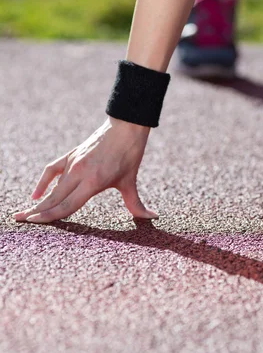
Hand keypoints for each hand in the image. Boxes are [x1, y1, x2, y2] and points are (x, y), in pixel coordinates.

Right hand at [14, 117, 157, 222]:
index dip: (50, 216)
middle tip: (21, 221)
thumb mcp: (130, 182)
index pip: (67, 204)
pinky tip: (36, 194)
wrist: (125, 129)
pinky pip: (52, 170)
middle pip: (55, 198)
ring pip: (52, 187)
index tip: (35, 223)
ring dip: (38, 200)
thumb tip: (152, 216)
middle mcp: (79, 173)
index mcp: (93, 181)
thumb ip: (136, 203)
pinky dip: (43, 182)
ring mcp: (73, 163)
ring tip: (25, 212)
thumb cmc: (129, 155)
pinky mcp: (71, 155)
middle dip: (38, 211)